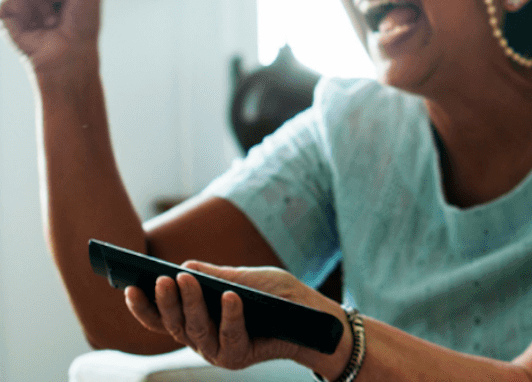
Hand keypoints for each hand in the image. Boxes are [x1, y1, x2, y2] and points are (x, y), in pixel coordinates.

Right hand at [125, 262, 349, 375]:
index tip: (128, 286)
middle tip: (161, 278)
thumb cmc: (277, 296)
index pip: (161, 317)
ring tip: (186, 280)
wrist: (311, 318)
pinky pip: (229, 335)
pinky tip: (229, 296)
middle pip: (173, 323)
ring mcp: (217, 351)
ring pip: (195, 330)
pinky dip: (229, 314)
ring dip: (189, 304)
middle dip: (165, 300)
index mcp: (196, 320)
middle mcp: (201, 339)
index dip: (143, 306)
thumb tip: (185, 265)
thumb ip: (218, 275)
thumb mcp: (246, 279)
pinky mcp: (237, 357)